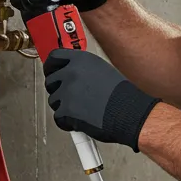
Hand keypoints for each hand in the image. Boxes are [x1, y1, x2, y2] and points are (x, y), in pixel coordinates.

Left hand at [43, 49, 159, 151]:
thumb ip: (83, 70)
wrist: (129, 113)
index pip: (54, 58)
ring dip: (64, 107)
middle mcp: (72, 72)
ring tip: (82, 110)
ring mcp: (68, 91)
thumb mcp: (102, 71)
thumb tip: (69, 73)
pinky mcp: (66, 110)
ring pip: (54, 101)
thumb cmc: (121, 96)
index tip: (51, 72)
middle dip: (58, 91)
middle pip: (50, 81)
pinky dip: (67, 122)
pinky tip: (82, 120)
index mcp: (81, 60)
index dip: (50, 67)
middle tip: (70, 98)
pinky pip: (58, 118)